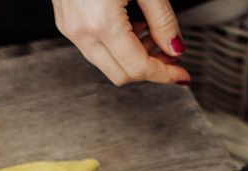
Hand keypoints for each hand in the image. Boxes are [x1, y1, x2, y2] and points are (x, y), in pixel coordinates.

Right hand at [52, 0, 189, 85]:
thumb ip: (163, 20)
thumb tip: (175, 48)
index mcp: (100, 23)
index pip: (138, 67)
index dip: (164, 74)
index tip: (181, 74)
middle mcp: (80, 31)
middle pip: (121, 74)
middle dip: (149, 70)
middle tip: (171, 58)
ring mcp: (69, 27)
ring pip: (107, 64)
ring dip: (133, 58)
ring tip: (153, 36)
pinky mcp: (66, 20)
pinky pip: (94, 47)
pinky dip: (118, 45)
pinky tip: (133, 27)